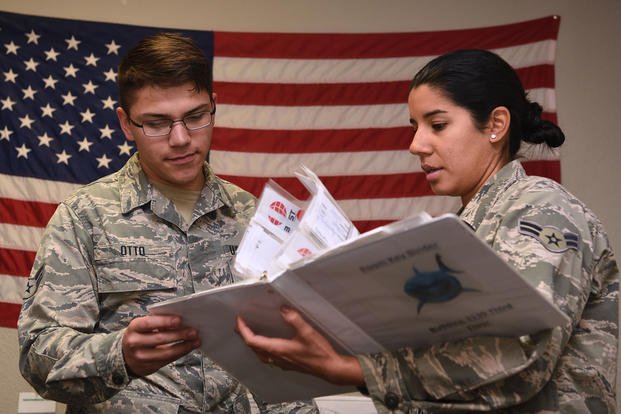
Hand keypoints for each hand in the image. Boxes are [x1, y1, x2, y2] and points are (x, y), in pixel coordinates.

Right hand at [122, 314, 200, 376]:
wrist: (126, 356)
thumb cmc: (140, 335)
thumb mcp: (143, 326)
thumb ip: (158, 321)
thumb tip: (181, 319)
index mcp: (134, 327)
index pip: (149, 323)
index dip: (165, 321)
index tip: (179, 319)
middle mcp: (135, 342)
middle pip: (160, 338)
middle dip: (179, 334)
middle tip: (193, 331)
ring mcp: (141, 357)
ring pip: (166, 352)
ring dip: (183, 346)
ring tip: (195, 340)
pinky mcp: (149, 367)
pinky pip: (168, 360)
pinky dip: (181, 353)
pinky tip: (189, 347)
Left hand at [235, 306, 364, 385]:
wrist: (329, 368)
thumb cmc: (319, 353)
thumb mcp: (307, 332)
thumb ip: (294, 319)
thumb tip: (283, 308)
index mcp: (277, 349)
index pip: (252, 340)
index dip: (243, 329)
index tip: (239, 319)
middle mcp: (276, 357)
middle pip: (253, 347)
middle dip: (244, 335)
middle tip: (241, 324)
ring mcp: (281, 362)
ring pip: (259, 354)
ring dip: (252, 343)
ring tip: (251, 333)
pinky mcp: (287, 364)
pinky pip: (268, 357)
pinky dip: (262, 349)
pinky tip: (268, 344)